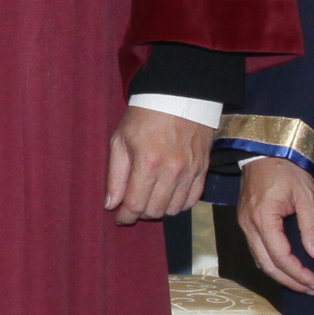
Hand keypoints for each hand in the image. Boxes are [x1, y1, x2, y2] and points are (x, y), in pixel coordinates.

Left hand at [103, 106, 212, 224]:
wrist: (178, 97)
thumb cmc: (144, 117)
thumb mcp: (120, 141)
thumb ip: (115, 176)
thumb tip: (111, 205)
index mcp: (147, 163)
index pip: (135, 205)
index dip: (125, 216)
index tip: (120, 217)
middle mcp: (171, 171)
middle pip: (155, 210)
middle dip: (140, 213)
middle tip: (133, 205)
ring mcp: (190, 171)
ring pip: (174, 209)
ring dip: (159, 209)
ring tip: (150, 199)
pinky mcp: (203, 169)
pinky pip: (192, 200)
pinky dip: (179, 204)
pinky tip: (169, 197)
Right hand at [238, 157, 313, 295]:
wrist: (265, 150)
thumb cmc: (287, 169)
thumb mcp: (306, 194)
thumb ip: (311, 225)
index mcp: (263, 219)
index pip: (280, 256)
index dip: (297, 273)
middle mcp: (249, 225)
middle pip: (267, 264)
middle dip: (289, 280)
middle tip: (311, 289)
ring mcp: (245, 224)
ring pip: (260, 259)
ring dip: (280, 274)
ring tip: (301, 282)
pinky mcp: (246, 221)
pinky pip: (257, 249)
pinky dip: (271, 262)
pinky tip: (285, 266)